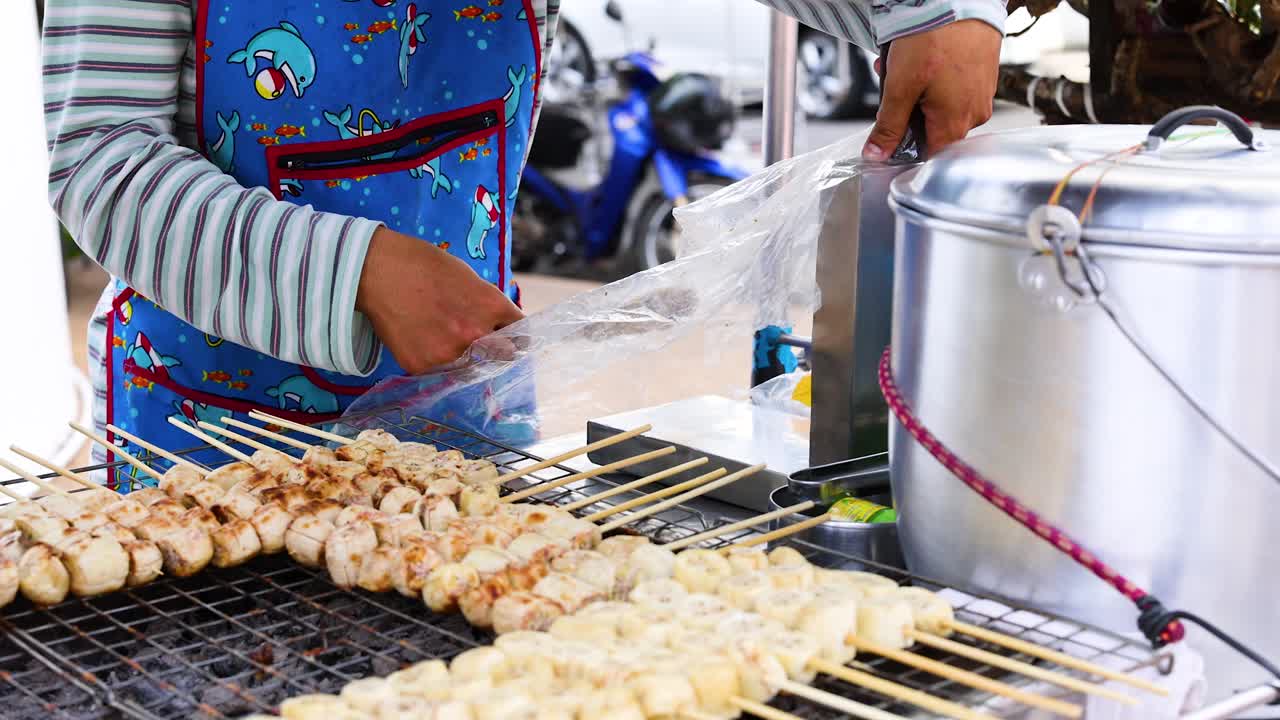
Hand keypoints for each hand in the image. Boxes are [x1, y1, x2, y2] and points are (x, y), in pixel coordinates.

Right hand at [356, 227, 523, 374]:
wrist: (378, 270)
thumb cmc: (424, 266)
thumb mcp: (470, 279)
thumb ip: (489, 307)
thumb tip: (501, 328)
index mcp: (492, 306)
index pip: (522, 337)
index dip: (518, 339)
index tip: (513, 342)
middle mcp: (476, 334)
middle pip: (504, 358)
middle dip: (499, 353)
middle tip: (487, 348)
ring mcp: (449, 353)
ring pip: (471, 369)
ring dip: (466, 360)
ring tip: (445, 340)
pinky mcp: (423, 366)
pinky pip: (440, 373)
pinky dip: (436, 362)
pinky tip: (424, 342)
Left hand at [862, 20, 1001, 160]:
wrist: (963, 0)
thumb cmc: (936, 37)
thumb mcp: (901, 85)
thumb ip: (889, 125)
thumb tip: (877, 155)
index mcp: (955, 123)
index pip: (928, 155)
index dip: (903, 147)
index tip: (888, 131)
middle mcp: (974, 114)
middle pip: (933, 129)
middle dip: (907, 111)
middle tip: (892, 88)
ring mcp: (981, 94)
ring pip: (941, 106)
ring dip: (918, 92)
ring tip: (903, 67)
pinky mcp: (983, 76)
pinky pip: (955, 88)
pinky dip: (934, 79)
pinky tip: (922, 60)